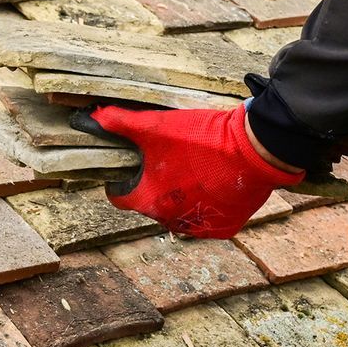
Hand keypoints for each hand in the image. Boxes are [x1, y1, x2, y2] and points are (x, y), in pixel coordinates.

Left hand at [71, 102, 306, 238]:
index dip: (121, 181)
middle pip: (151, 203)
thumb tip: (92, 118)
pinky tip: (213, 181)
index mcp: (150, 201)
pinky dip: (205, 203)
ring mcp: (199, 228)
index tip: (130, 168)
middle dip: (154, 185)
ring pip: (178, 212)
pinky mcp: (223, 228)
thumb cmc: (204, 140)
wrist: (254, 150)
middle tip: (168, 161)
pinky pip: (205, 217)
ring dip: (180, 195)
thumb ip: (121, 124)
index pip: (120, 198)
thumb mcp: (158, 127)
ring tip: (193, 168)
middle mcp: (171, 221)